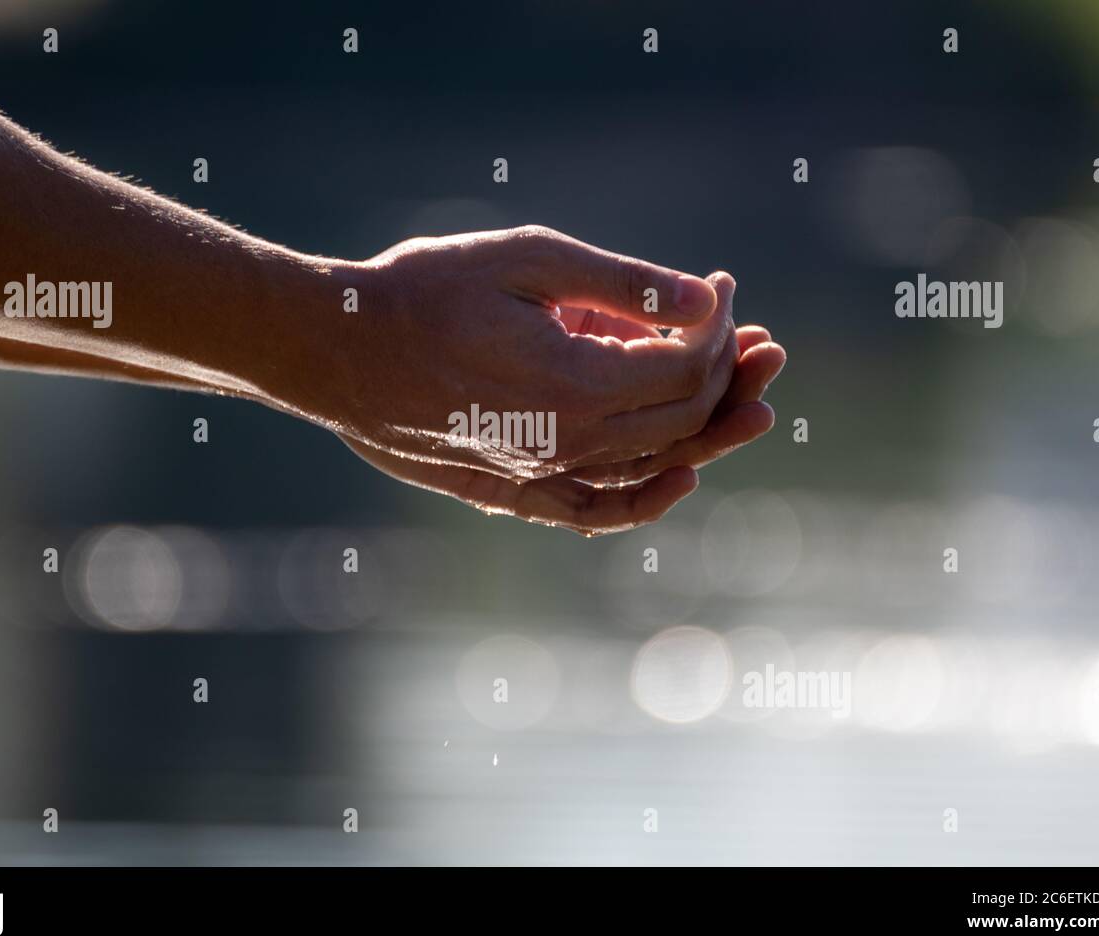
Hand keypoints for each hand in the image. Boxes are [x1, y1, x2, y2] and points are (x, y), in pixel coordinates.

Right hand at [280, 227, 736, 481]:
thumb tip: (705, 297)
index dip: (718, 325)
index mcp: (574, 383)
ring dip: (711, 431)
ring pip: (653, 464)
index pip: (685, 365)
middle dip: (731, 373)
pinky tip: (679, 478)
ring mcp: (540, 473)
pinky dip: (646, 501)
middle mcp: (567, 442)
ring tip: (757, 402)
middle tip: (761, 336)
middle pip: (682, 417)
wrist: (337, 352)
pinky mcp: (512, 488)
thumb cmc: (423, 293)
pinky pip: (595, 511)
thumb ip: (620, 283)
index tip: (718, 286)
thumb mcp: (526, 260)